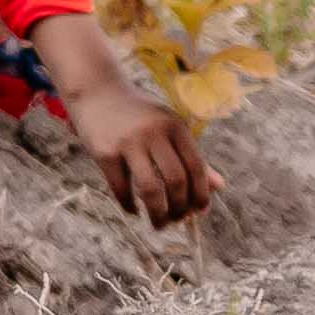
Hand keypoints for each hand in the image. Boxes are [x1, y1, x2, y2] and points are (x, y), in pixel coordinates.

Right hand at [47, 33, 216, 224]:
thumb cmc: (138, 115)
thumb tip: (219, 187)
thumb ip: (192, 156)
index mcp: (175, 125)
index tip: (200, 212)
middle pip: (176, 181)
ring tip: (158, 224)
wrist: (95, 90)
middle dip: (179, 209)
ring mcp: (128, 142)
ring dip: (158, 213)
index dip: (201, 195)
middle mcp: (154, 132)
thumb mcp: (168, 128)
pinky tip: (133, 210)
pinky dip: (129, 205)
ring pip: (151, 189)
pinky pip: (121, 188)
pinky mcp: (104, 151)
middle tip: (176, 221)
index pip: (196, 168)